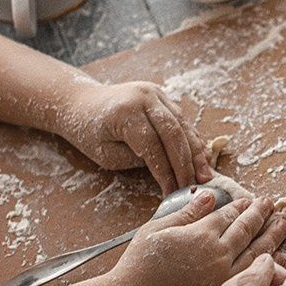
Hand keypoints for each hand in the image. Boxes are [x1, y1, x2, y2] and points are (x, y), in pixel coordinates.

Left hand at [59, 80, 211, 193]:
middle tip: (194, 185)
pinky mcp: (162, 96)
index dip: (165, 171)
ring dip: (195, 152)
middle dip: (186, 163)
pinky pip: (182, 120)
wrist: (81, 102)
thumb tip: (167, 169)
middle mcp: (143, 97)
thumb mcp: (106, 153)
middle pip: (173, 133)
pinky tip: (201, 158)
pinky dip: (192, 140)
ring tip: (204, 175)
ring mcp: (155, 93)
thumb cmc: (89, 132)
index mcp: (125, 112)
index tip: (171, 191)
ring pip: (182, 125)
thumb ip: (136, 158)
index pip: (152, 145)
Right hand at [104, 190, 285, 285]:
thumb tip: (208, 197)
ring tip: (284, 225)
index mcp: (200, 235)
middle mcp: (217, 255)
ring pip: (257, 253)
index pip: (229, 215)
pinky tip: (278, 260)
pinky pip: (254, 280)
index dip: (242, 206)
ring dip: (273, 237)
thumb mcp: (155, 231)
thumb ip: (186, 214)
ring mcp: (224, 278)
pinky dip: (270, 267)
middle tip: (273, 205)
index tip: (251, 200)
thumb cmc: (137, 270)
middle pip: (247, 230)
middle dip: (262, 215)